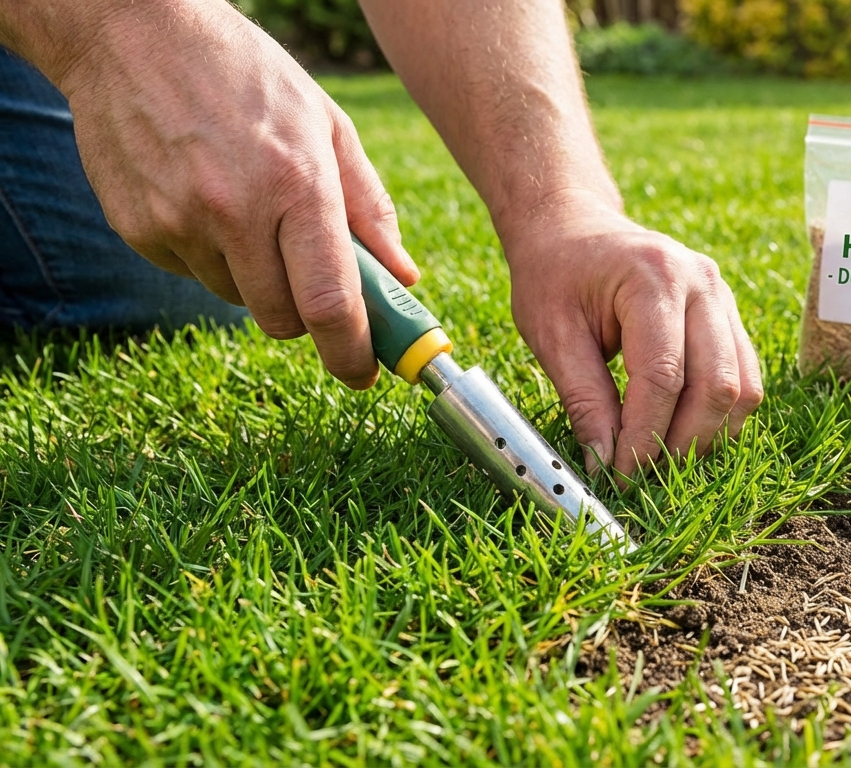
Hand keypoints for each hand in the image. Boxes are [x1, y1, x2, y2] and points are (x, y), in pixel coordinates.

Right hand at [52, 1, 416, 387]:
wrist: (132, 34)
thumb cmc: (247, 75)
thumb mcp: (326, 124)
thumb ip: (370, 206)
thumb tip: (403, 278)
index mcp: (298, 184)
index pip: (331, 301)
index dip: (352, 352)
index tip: (365, 373)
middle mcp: (236, 211)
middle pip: (284, 319)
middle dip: (307, 315)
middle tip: (310, 279)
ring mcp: (180, 223)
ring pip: (237, 298)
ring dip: (255, 276)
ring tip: (247, 204)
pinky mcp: (138, 229)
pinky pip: (191, 273)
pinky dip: (208, 253)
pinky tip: (202, 194)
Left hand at [502, 195, 763, 478]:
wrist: (573, 227)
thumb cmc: (555, 274)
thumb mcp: (551, 334)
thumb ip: (582, 398)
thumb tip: (604, 462)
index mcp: (653, 277)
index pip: (663, 376)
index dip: (645, 435)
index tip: (621, 474)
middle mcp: (702, 283)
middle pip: (717, 385)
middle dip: (684, 443)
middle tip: (645, 475)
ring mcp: (723, 297)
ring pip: (742, 387)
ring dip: (709, 435)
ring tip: (664, 459)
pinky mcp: (729, 315)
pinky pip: (744, 377)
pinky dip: (720, 415)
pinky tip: (684, 433)